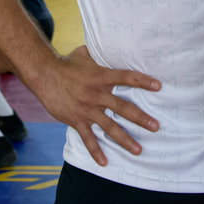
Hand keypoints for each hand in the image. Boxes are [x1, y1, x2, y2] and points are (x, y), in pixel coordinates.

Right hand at [36, 45, 160, 166]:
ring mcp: (87, 109)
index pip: (127, 78)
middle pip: (124, 108)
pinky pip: (88, 139)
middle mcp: (97, 94)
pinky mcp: (76, 120)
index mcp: (102, 77)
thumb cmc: (66, 63)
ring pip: (110, 127)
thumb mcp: (85, 54)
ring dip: (125, 140)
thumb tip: (108, 41)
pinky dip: (96, 151)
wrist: (44, 75)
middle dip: (141, 118)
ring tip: (138, 150)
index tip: (159, 86)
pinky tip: (105, 162)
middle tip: (156, 127)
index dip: (143, 81)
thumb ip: (99, 52)